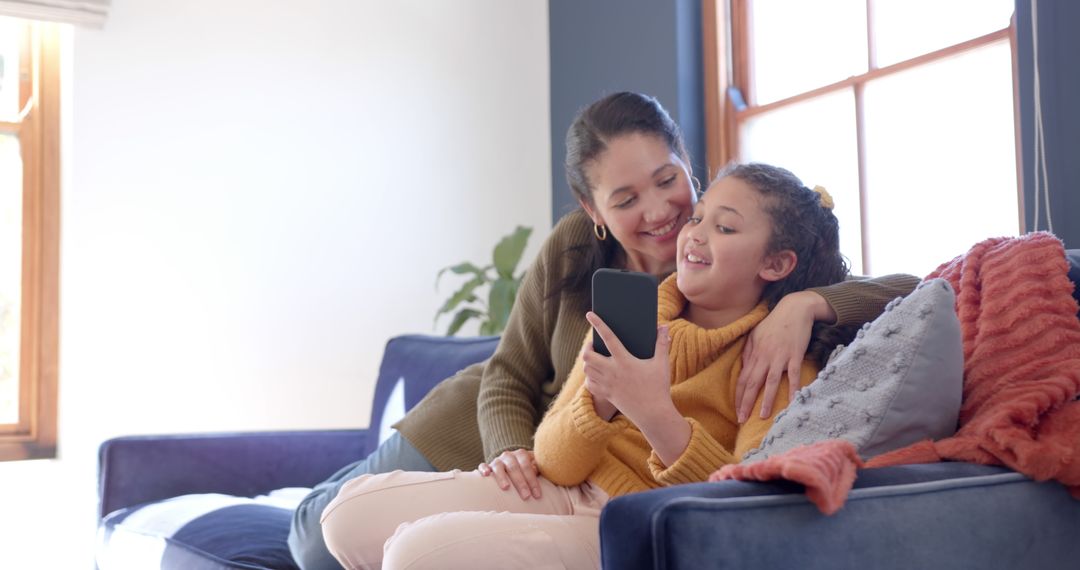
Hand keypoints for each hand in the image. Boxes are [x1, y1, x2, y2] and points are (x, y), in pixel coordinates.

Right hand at [477, 449, 541, 499]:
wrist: (512, 465)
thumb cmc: (526, 471)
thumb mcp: (534, 468)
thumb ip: (537, 469)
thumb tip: (536, 470)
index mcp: (521, 454)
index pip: (527, 466)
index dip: (532, 480)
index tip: (537, 495)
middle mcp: (508, 456)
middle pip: (514, 468)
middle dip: (520, 483)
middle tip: (526, 496)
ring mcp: (497, 461)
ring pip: (498, 466)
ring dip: (502, 477)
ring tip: (506, 488)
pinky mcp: (487, 466)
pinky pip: (483, 465)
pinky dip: (484, 469)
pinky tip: (486, 474)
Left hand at [582, 311, 671, 425]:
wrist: (653, 415)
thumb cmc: (659, 388)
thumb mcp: (662, 364)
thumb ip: (662, 343)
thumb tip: (664, 327)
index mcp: (625, 361)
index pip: (609, 338)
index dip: (598, 324)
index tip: (590, 314)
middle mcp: (612, 372)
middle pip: (588, 355)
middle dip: (587, 347)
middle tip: (593, 344)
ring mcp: (607, 384)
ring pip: (586, 369)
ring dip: (588, 361)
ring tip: (595, 357)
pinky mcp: (606, 395)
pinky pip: (589, 384)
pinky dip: (590, 377)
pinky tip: (596, 374)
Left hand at [735, 291, 832, 421]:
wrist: (795, 308)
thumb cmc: (774, 322)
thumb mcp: (755, 334)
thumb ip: (748, 352)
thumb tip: (743, 367)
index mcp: (754, 353)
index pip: (743, 379)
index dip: (739, 396)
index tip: (736, 411)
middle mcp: (764, 357)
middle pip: (753, 383)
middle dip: (746, 403)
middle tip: (742, 420)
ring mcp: (780, 357)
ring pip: (770, 382)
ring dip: (766, 400)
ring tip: (762, 416)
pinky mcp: (795, 355)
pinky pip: (793, 375)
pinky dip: (793, 388)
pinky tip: (793, 401)